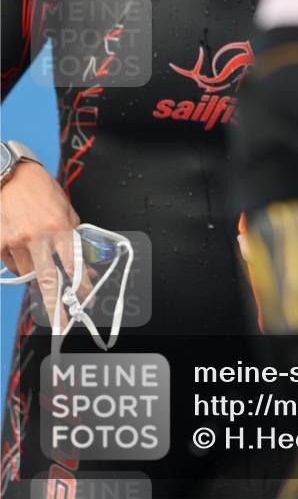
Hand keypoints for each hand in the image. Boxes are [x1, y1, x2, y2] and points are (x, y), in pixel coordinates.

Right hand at [1, 159, 90, 327]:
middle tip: (62, 325)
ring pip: (29, 273)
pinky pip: (11, 264)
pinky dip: (18, 261)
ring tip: (38, 255)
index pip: (73, 264)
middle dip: (56, 306)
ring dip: (37, 274)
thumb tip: (84, 265)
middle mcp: (37, 237)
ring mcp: (15, 242)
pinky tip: (21, 245)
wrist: (10, 175)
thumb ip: (74, 237)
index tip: (85, 300)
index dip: (80, 286)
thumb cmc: (40, 189)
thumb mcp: (66, 209)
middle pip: (49, 280)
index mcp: (59, 227)